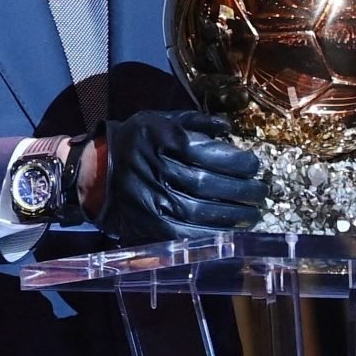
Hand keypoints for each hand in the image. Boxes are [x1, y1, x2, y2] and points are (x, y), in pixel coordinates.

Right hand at [86, 110, 263, 243]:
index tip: (254, 164)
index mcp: (157, 139)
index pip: (206, 152)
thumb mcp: (159, 120)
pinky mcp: (151, 227)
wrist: (94, 173)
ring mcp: (151, 201)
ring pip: (202, 212)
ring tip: (253, 212)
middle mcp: (153, 170)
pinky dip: (216, 235)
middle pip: (208, 184)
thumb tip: (228, 128)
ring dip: (236, 215)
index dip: (236, 161)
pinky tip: (232, 231)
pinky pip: (190, 236)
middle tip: (261, 191)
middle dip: (243, 189)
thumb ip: (195, 121)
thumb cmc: (136, 143)